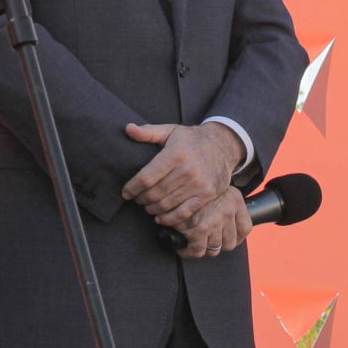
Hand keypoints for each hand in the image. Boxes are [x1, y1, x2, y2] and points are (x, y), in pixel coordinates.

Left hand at [120, 122, 240, 226]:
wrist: (222, 145)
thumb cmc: (191, 139)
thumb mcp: (170, 131)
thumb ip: (148, 132)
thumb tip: (128, 129)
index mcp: (175, 154)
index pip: (147, 177)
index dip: (132, 188)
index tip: (125, 193)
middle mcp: (188, 170)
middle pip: (155, 193)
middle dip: (141, 199)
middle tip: (136, 199)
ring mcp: (199, 184)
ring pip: (167, 204)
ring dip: (152, 209)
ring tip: (147, 206)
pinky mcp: (207, 195)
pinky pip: (184, 213)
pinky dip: (169, 219)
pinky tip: (160, 217)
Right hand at [172, 189, 250, 259]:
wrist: (180, 175)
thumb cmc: (194, 182)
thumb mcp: (216, 187)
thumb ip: (225, 204)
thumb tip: (226, 226)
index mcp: (235, 200)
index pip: (245, 229)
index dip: (238, 238)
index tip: (231, 240)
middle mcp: (228, 212)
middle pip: (230, 243)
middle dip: (219, 245)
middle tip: (208, 241)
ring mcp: (214, 221)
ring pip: (214, 248)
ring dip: (204, 249)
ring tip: (195, 245)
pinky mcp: (198, 228)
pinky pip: (197, 250)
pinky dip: (190, 252)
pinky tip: (184, 248)